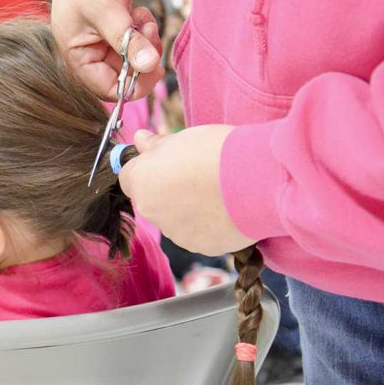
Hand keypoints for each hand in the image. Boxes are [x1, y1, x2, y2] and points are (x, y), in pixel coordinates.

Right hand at [51, 0, 164, 99]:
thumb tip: (149, 67)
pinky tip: (138, 13)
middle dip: (141, 58)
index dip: (132, 84)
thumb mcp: (108, 11)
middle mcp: (88, 55)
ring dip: (144, 42)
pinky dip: (142, 31)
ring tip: (142, 19)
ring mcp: (102, 43)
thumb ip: (127, 42)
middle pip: (123, 75)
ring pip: (133, 59)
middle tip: (149, 34)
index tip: (153, 69)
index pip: (107, 88)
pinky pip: (135, 43)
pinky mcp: (115, 32)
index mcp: (77, 57)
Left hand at [118, 126, 256, 255]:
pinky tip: (225, 208)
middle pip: (152, 199)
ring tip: (216, 192)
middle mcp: (151, 212)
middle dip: (167, 189)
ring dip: (187, 208)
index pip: (129, 177)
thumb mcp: (181, 138)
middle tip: (196, 174)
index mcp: (140, 182)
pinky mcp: (199, 246)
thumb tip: (139, 140)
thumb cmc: (215, 152)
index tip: (165, 161)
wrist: (255, 180)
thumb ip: (156, 145)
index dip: (147, 168)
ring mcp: (175, 232)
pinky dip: (207, 223)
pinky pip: (197, 233)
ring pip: (174, 219)